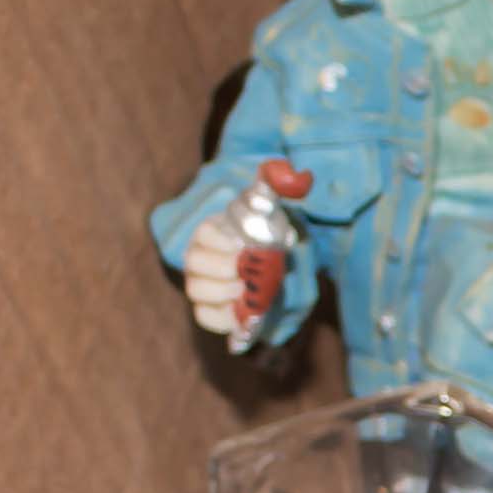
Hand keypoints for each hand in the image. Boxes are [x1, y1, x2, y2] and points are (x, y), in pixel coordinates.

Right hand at [183, 161, 310, 344]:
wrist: (272, 265)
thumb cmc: (269, 235)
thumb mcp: (274, 213)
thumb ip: (279, 190)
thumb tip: (298, 174)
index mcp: (210, 231)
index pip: (203, 234)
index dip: (219, 242)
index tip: (241, 245)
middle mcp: (198, 258)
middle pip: (194, 264)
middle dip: (222, 269)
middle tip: (245, 271)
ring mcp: (200, 284)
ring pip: (197, 291)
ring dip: (222, 292)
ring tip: (245, 289)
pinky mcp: (209, 309)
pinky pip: (205, 317)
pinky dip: (222, 317)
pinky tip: (242, 310)